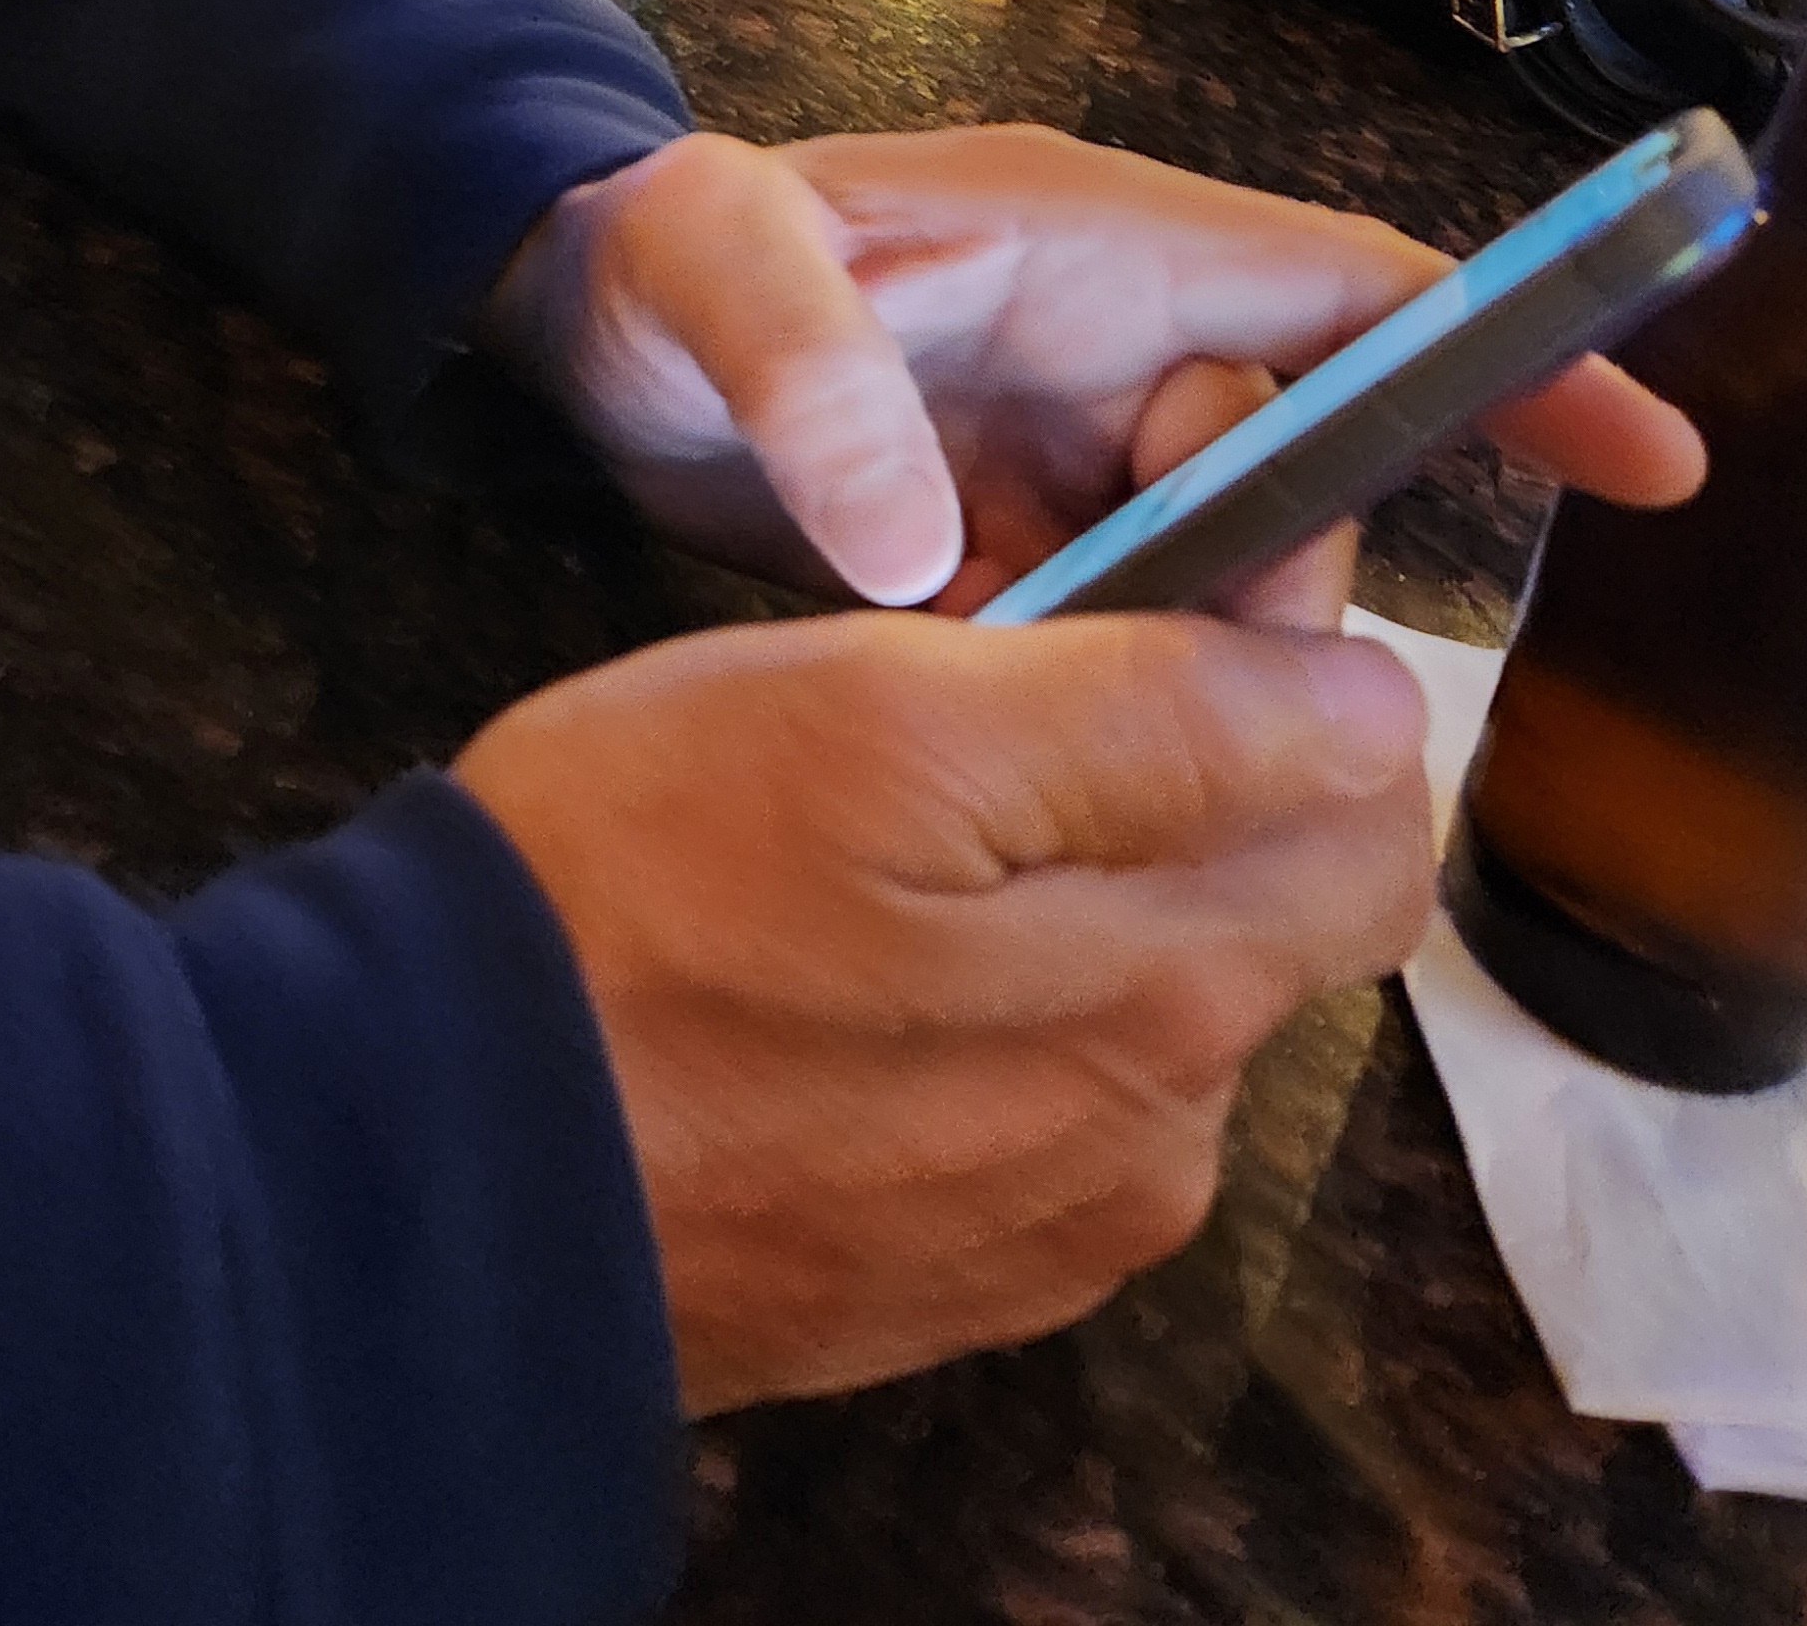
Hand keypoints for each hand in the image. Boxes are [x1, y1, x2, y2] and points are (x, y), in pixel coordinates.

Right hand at [455, 600, 1433, 1411]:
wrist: (433, 1155)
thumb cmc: (638, 885)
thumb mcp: (888, 715)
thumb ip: (1167, 714)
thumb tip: (1372, 701)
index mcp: (1175, 975)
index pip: (1371, 777)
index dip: (1284, 630)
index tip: (1158, 541)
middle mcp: (1164, 1121)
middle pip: (1283, 884)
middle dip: (1198, 752)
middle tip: (1010, 655)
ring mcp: (1062, 1212)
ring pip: (1162, 979)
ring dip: (1091, 874)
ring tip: (902, 805)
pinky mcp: (961, 1265)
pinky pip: (1057, 1089)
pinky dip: (1006, 993)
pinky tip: (863, 946)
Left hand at [482, 125, 1704, 607]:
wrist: (570, 321)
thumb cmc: (659, 254)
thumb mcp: (720, 277)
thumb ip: (815, 387)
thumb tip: (916, 553)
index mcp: (1110, 247)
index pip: (1367, 296)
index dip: (1514, 365)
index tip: (1649, 464)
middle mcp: (1125, 344)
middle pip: (1306, 468)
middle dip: (1267, 570)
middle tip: (1122, 630)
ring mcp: (1079, 450)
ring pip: (1224, 573)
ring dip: (1170, 648)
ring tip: (1026, 660)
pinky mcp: (1022, 547)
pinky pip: (1122, 633)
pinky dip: (1097, 689)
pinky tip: (1013, 722)